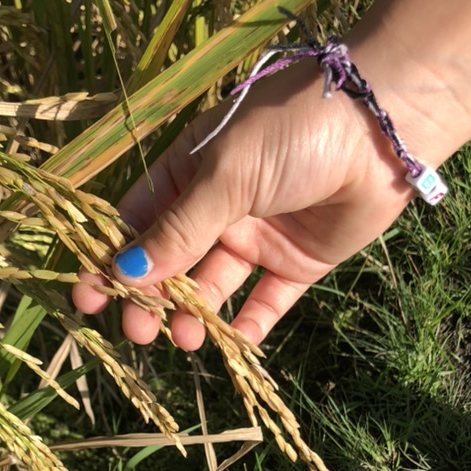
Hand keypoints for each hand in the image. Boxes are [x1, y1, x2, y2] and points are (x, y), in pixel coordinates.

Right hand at [73, 61, 417, 349]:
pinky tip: (235, 344)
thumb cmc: (293, 131)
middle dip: (150, 298)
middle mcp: (218, 207)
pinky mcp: (296, 262)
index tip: (87, 297)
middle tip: (137, 332)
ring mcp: (257, 235)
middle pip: (171, 262)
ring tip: (183, 339)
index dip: (111, 259)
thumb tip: (124, 272)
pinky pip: (265, 301)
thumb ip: (180, 228)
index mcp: (189, 171)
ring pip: (214, 286)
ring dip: (194, 315)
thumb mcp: (226, 174)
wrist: (382, 125)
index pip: (138, 221)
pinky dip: (249, 325)